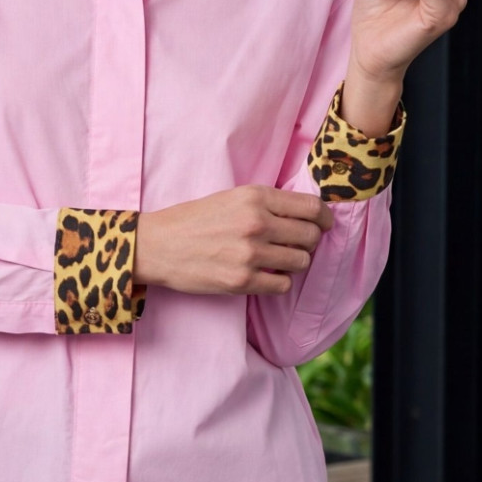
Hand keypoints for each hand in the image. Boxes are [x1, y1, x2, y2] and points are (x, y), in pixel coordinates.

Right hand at [134, 186, 334, 296]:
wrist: (157, 246)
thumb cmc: (192, 220)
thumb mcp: (230, 197)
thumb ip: (266, 203)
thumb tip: (305, 215)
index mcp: (255, 197)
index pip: (311, 207)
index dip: (324, 218)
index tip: (324, 225)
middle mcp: (256, 223)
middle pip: (310, 236)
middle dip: (310, 242)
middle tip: (297, 245)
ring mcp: (250, 253)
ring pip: (300, 262)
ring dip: (294, 263)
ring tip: (278, 260)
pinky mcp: (242, 281)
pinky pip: (282, 285)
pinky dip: (279, 281)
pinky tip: (266, 275)